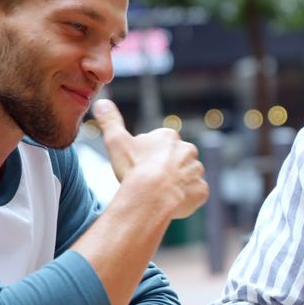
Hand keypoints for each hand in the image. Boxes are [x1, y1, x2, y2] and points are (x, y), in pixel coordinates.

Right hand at [93, 99, 207, 218]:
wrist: (150, 197)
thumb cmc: (133, 169)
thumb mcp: (117, 141)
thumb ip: (110, 121)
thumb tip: (101, 102)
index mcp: (169, 137)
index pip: (159, 146)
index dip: (147, 158)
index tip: (139, 168)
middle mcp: (188, 150)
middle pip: (174, 160)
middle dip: (165, 169)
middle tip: (149, 182)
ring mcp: (197, 171)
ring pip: (186, 177)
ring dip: (177, 184)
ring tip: (160, 194)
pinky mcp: (202, 190)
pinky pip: (195, 193)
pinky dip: (186, 198)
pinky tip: (172, 203)